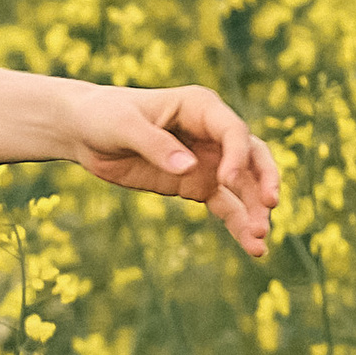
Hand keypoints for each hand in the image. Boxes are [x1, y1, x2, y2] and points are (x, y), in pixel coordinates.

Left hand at [73, 83, 279, 259]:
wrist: (86, 132)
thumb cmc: (105, 116)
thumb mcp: (124, 126)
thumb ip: (156, 145)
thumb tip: (189, 167)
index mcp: (200, 107)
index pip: (233, 130)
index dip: (236, 155)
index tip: (226, 180)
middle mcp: (212, 133)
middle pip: (252, 157)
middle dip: (264, 182)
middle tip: (269, 208)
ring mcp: (208, 160)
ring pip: (243, 187)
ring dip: (254, 212)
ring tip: (259, 241)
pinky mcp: (196, 183)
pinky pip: (225, 205)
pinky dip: (238, 224)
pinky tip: (252, 247)